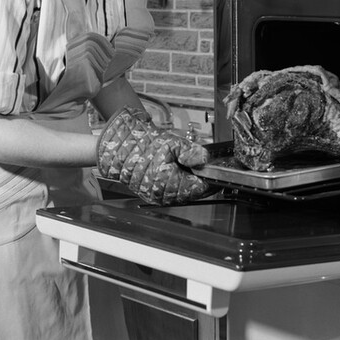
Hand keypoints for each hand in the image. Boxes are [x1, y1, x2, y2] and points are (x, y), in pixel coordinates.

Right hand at [97, 107, 211, 204]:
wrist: (121, 148)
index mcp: (169, 184)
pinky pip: (173, 192)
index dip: (211, 180)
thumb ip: (191, 152)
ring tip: (195, 169)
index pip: (199, 188)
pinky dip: (180, 184)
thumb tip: (205, 159)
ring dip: (191, 183)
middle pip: (192, 193)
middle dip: (202, 181)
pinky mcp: (153, 194)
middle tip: (209, 170)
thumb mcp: (172, 143)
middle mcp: (163, 195)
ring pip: (183, 193)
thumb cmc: (143, 145)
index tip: (218, 173)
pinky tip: (182, 172)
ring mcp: (157, 196)